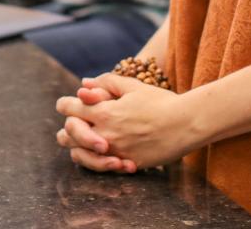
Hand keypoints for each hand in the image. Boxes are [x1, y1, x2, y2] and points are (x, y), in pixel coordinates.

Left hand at [55, 73, 198, 171]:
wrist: (185, 125)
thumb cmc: (161, 102)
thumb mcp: (133, 86)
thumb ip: (106, 83)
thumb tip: (84, 84)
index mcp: (104, 112)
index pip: (68, 109)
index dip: (65, 104)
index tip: (69, 103)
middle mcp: (105, 134)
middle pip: (67, 134)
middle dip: (68, 127)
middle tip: (75, 122)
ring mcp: (114, 152)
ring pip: (78, 155)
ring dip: (77, 147)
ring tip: (83, 140)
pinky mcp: (126, 165)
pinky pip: (100, 168)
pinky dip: (96, 161)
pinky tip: (103, 153)